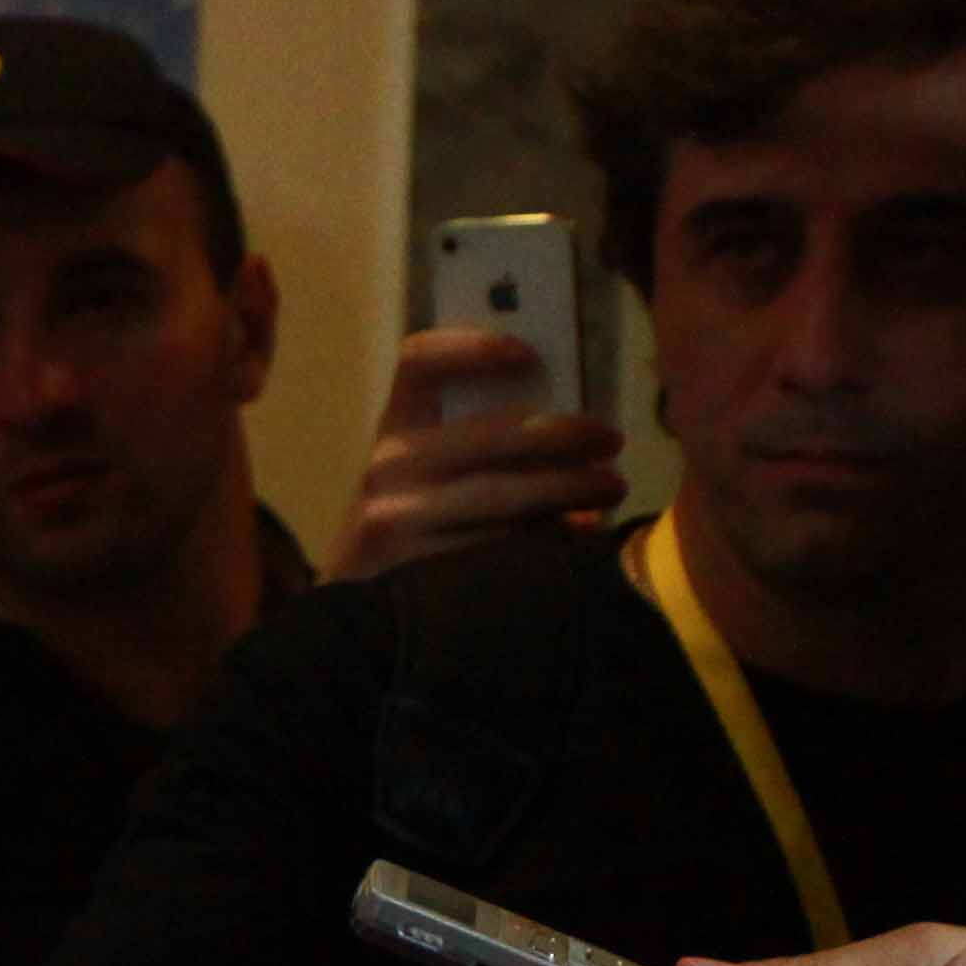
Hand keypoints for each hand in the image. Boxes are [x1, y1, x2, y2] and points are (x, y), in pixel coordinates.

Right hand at [323, 327, 627, 580]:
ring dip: (567, 491)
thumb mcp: (421, 473)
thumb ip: (473, 443)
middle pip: (487, 435)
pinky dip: (546, 540)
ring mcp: (398, 522)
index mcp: (394, 427)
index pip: (420, 363)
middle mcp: (390, 468)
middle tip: (611, 440)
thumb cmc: (408, 526)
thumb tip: (566, 425)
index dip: (472, 348)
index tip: (528, 353)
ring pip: (501, 498)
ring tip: (611, 490)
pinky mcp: (417, 573)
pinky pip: (499, 549)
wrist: (354, 617)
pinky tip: (579, 538)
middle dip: (560, 436)